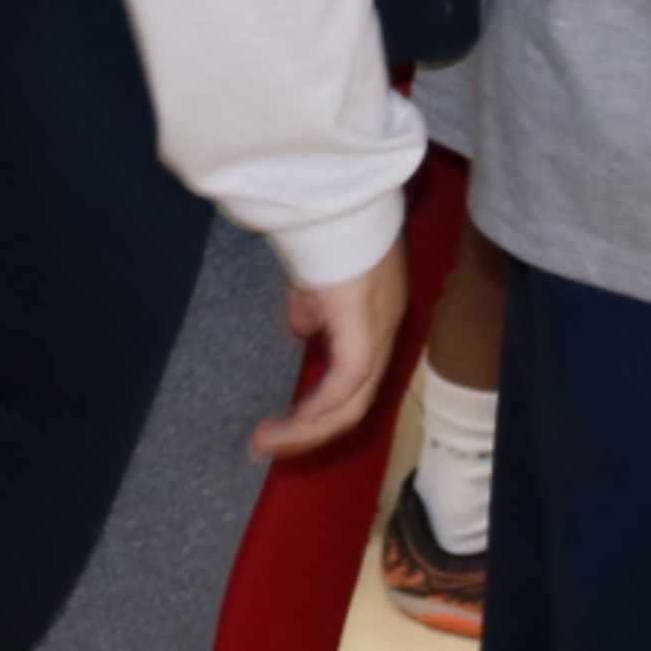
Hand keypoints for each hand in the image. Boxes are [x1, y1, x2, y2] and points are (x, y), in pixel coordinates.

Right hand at [253, 245, 409, 463]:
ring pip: (351, 404)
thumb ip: (309, 315)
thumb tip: (301, 336)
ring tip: (265, 441)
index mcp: (376, 322)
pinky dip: (317, 408)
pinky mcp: (366, 331)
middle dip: (307, 434)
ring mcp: (380, 333)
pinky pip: (346, 384)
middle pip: (355, 406)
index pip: (355, 385)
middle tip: (265, 446)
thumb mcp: (311, 286)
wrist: (328, 204)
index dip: (318, 413)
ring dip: (305, 431)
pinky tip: (289, 422)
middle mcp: (385, 333)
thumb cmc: (320, 235)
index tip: (278, 429)